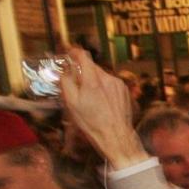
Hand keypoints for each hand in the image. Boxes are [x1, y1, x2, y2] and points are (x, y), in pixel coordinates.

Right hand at [59, 46, 144, 168]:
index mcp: (93, 80)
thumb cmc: (92, 123)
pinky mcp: (124, 91)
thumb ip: (66, 82)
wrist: (115, 136)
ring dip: (94, 81)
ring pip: (101, 76)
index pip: (83, 56)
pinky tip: (101, 102)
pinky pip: (111, 84)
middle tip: (76, 82)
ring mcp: (118, 84)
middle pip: (92, 67)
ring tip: (90, 98)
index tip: (69, 53)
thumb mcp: (71, 103)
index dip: (74, 53)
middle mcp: (107, 79)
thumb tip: (64, 70)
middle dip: (83, 72)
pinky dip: (104, 88)